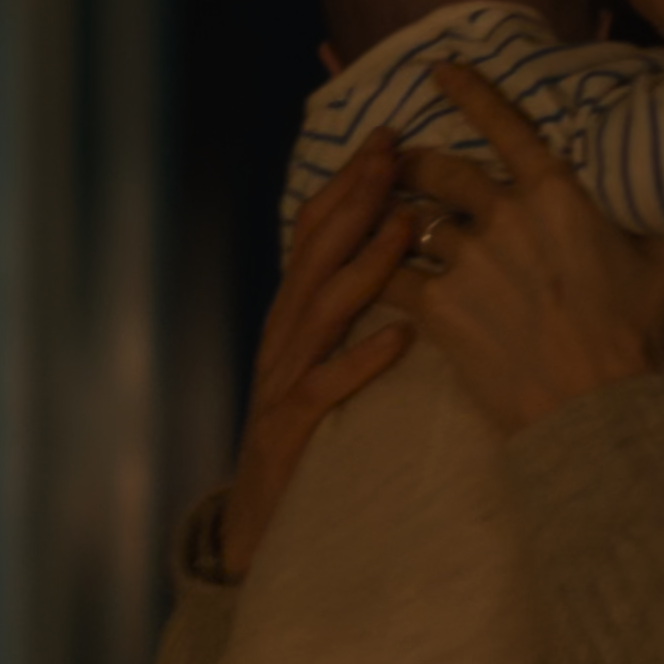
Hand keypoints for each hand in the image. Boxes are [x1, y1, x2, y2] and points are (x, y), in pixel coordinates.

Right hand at [220, 127, 417, 582]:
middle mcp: (281, 337)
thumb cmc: (301, 440)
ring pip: (322, 309)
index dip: (347, 183)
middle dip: (355, 198)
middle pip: (316, 253)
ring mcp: (281, 381)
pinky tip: (399, 338)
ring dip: (366, 263)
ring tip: (407, 225)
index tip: (387, 136)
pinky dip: (362, 360)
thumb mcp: (321, 362)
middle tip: (395, 150)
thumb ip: (346, 313)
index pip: (313, 233)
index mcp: (290, 316)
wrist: (256, 527)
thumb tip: (397, 254)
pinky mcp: (290, 430)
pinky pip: (327, 388)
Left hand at [383, 62, 663, 438]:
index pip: (505, 126)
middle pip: (440, 171)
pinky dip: (377, 269)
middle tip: (397, 159)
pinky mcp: (439, 306)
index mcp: (556, 194)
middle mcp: (503, 216)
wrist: (595, 408)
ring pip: (411, 221)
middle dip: (413, 161)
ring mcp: (466, 261)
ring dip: (393, 216)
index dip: (469, 92)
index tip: (438, 70)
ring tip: (375, 216)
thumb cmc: (636, 334)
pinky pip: (393, 275)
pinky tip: (364, 270)